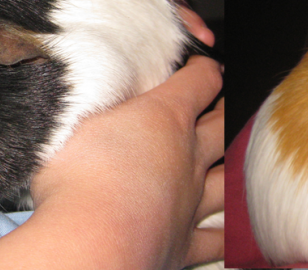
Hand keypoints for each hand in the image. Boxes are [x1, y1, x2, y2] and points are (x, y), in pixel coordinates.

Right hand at [29, 55, 223, 269]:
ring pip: (228, 178)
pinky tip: (232, 229)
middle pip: (221, 125)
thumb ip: (90, 104)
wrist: (89, 243)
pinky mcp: (184, 241)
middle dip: (225, 111)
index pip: (199, 81)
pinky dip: (228, 231)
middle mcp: (186, 156)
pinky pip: (218, 237)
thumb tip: (78, 90)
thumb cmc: (74, 180)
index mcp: (163, 117)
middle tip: (222, 104)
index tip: (201, 64)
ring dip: (233, 167)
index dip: (205, 69)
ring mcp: (190, 200)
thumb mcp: (73, 122)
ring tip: (232, 161)